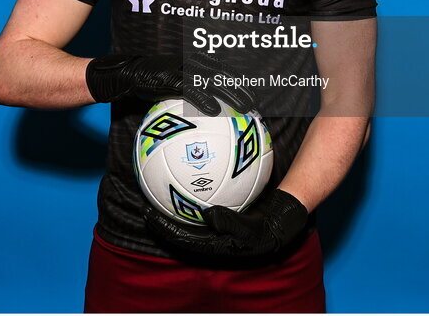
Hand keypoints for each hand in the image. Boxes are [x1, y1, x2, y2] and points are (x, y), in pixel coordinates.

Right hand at [85, 53, 255, 115]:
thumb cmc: (148, 82)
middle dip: (244, 85)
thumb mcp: (171, 86)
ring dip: (232, 92)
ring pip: (213, 80)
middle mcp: (192, 64)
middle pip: (225, 74)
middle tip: (261, 100)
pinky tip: (215, 110)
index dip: (243, 79)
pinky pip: (191, 90)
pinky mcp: (169, 78)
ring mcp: (181, 69)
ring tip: (247, 106)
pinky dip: (204, 99)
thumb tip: (206, 114)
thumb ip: (189, 94)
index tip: (259, 91)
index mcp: (195, 64)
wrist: (124, 74)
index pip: (224, 70)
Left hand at [144, 189, 308, 258]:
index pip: (182, 239)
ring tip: (159, 195)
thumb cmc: (268, 230)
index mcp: (215, 246)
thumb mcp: (251, 229)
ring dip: (174, 211)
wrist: (282, 225)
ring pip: (188, 221)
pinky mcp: (221, 220)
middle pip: (180, 231)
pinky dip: (191, 200)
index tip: (148, 216)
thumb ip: (229, 223)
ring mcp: (215, 231)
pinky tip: (186, 182)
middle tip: (146, 206)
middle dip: (162, 221)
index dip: (164, 229)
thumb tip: (207, 215)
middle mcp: (211, 239)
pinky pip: (200, 210)